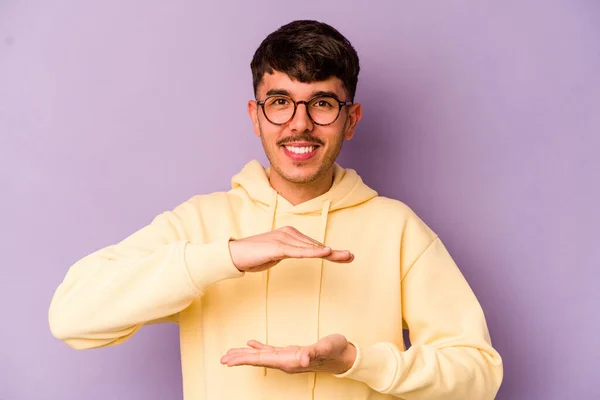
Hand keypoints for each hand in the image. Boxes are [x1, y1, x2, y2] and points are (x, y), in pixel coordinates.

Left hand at [220, 334, 356, 374]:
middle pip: (258, 360)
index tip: (228, 360)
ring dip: (246, 355)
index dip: (244, 359)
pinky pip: (271, 351)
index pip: (262, 360)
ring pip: (262, 356)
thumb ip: (313, 353)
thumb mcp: (325, 348)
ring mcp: (288, 358)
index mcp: (289, 361)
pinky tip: (252, 345)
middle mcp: (286, 361)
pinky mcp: (291, 353)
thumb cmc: (335, 351)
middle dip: (239, 359)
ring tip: (231, 353)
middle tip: (222, 359)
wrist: (344, 357)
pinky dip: (259, 348)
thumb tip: (302, 358)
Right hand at [228, 226, 353, 271]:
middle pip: (316, 245)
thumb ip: (289, 253)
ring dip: (329, 253)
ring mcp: (283, 239)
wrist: (234, 255)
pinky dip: (313, 252)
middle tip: (351, 257)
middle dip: (335, 253)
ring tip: (345, 257)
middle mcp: (289, 233)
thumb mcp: (276, 256)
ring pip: (311, 248)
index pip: (314, 245)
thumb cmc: (253, 256)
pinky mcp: (278, 247)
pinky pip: (299, 251)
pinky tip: (326, 252)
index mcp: (289, 235)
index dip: (330, 252)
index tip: (345, 256)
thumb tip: (299, 253)